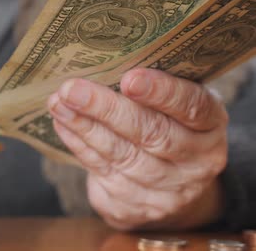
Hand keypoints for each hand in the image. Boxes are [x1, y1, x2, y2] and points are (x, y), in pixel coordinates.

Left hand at [48, 68, 227, 229]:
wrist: (173, 187)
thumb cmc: (168, 127)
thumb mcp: (173, 105)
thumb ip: (151, 88)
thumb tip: (102, 62)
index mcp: (211, 125)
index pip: (193, 106)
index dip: (162, 92)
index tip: (129, 78)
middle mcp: (197, 161)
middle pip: (151, 133)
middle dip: (106, 109)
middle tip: (72, 89)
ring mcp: (168, 190)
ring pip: (121, 154)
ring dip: (84, 126)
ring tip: (58, 104)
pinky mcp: (137, 207)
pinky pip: (103, 171)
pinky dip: (79, 145)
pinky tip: (63, 125)